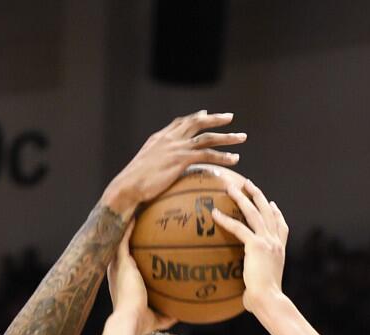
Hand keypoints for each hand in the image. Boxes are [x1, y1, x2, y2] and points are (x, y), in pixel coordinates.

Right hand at [102, 111, 245, 218]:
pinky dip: (223, 156)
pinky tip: (234, 159)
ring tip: (241, 138)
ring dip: (227, 137)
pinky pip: (208, 155)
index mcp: (160, 137)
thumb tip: (159, 166)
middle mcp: (169, 138)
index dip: (194, 117)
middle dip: (215, 119)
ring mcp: (176, 147)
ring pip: (207, 137)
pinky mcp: (181, 159)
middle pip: (197, 122)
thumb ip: (155, 159)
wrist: (128, 186)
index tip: (206, 113)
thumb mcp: (144, 165)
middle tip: (230, 117)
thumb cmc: (133, 182)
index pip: (180, 122)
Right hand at [107, 224, 175, 334]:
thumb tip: (180, 314)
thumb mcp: (157, 317)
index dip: (132, 257)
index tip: (140, 250)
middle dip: (127, 238)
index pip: (127, 266)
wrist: (131, 319)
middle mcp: (118, 272)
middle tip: (136, 225)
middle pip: (121, 250)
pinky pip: (123, 240)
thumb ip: (167, 314)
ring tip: (134, 213)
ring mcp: (118, 266)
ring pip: (120, 241)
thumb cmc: (142, 321)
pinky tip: (135, 216)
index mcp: (124, 283)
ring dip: (126, 229)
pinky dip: (129, 228)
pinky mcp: (121, 262)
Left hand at [211, 179, 288, 310]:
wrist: (269, 300)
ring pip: (254, 213)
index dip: (276, 213)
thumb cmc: (263, 301)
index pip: (281, 226)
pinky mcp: (256, 245)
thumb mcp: (261, 288)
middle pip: (268, 212)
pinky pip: (238, 227)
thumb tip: (246, 298)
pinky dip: (226, 220)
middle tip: (248, 184)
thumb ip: (254, 284)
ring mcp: (268, 242)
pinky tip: (214, 213)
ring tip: (230, 187)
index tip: (272, 204)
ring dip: (242, 198)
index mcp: (280, 250)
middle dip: (258, 196)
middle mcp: (276, 243)